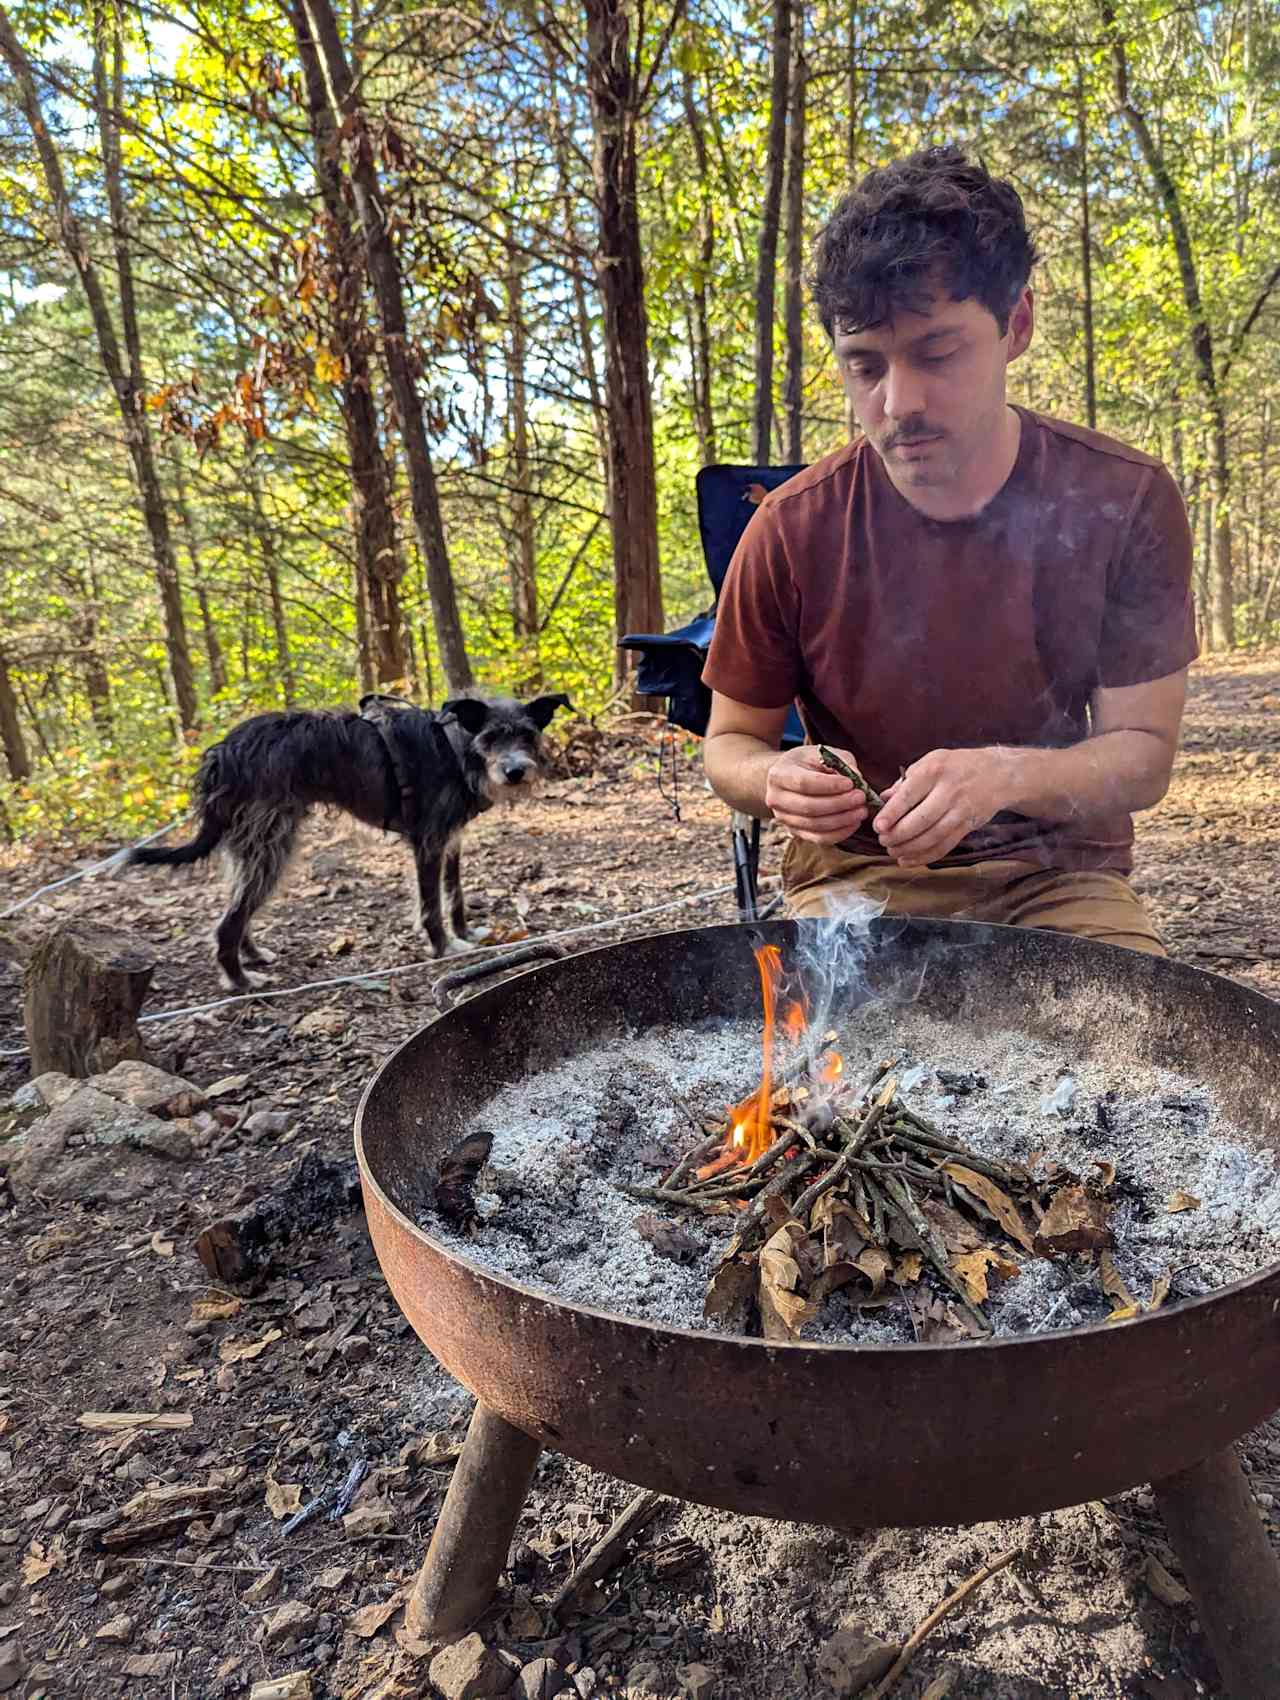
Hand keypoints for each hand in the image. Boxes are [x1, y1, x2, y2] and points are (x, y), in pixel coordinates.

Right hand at [765, 745, 869, 843]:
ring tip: (861, 810)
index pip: (804, 783)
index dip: (829, 786)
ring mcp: (784, 818)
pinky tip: (853, 823)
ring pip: (815, 825)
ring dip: (842, 820)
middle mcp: (776, 799)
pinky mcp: (795, 832)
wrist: (788, 779)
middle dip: (839, 804)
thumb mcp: (822, 753)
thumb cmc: (807, 764)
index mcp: (779, 775)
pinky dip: (839, 833)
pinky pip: (818, 838)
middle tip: (860, 798)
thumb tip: (857, 778)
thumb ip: (841, 761)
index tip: (851, 783)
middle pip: (809, 807)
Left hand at [874, 747, 1010, 865]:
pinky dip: (925, 857)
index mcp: (934, 770)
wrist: (997, 774)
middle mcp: (949, 790)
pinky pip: (945, 845)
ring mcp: (961, 810)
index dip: (891, 814)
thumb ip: (905, 781)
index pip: (908, 795)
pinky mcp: (968, 826)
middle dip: (898, 835)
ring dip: (909, 848)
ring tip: (892, 851)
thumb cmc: (956, 766)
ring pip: (932, 836)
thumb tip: (883, 799)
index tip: (878, 826)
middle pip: (920, 820)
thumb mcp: (930, 762)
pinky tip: (908, 860)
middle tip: (883, 840)